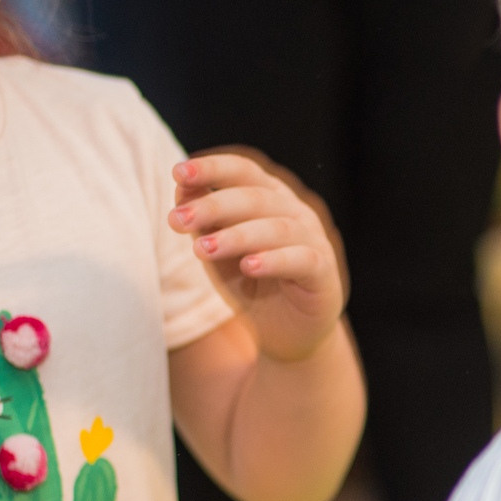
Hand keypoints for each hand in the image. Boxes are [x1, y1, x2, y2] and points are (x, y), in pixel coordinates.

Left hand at [170, 151, 346, 362]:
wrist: (286, 333)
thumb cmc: (251, 283)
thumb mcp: (218, 250)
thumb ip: (202, 221)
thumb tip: (180, 188)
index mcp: (270, 197)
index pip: (243, 171)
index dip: (213, 168)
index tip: (178, 173)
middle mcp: (295, 212)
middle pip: (256, 197)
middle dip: (214, 205)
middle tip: (177, 220)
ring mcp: (313, 241)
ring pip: (277, 228)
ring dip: (237, 236)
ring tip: (202, 248)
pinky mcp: (323, 273)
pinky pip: (301, 260)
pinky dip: (274, 260)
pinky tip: (248, 266)